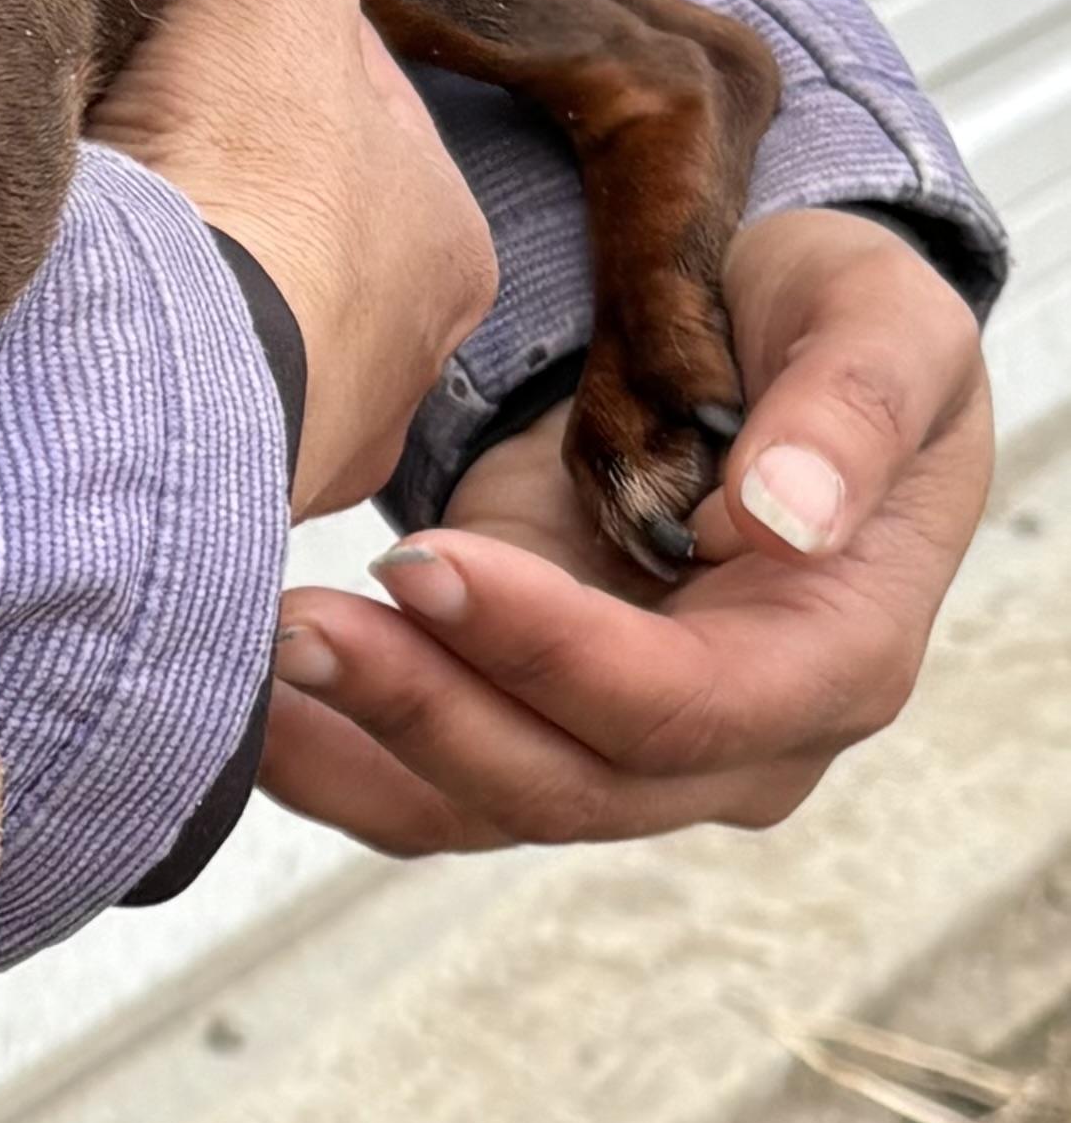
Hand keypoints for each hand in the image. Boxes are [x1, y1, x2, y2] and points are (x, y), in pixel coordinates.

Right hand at [87, 0, 497, 519]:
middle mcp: (404, 345)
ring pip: (229, 297)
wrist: (158, 383)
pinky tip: (74, 305)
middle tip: (122, 114)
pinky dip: (126, 340)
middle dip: (216, 157)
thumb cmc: (246, 185)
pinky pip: (166, 385)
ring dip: (169, 257)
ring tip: (85, 210)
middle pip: (289, 199)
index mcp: (445, 231)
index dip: (258, 40)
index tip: (182, 25)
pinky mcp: (209, 481)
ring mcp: (307, 425)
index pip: (344, 97)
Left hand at [264, 206, 991, 846]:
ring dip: (360, 747)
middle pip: (570, 780)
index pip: (685, 700)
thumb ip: (850, 411)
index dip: (553, 650)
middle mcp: (736, 735)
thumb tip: (785, 518)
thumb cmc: (833, 320)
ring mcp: (627, 735)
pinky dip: (337, 757)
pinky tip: (242, 702)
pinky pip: (433, 775)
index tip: (429, 559)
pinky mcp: (535, 705)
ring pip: (484, 802)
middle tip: (291, 624)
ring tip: (243, 660)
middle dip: (424, 712)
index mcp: (834, 655)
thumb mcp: (881, 323)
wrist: (770, 331)